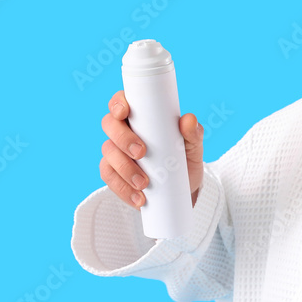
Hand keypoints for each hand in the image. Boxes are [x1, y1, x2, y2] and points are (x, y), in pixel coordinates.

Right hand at [99, 89, 204, 209]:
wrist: (183, 189)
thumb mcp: (193, 147)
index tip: (125, 113)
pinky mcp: (114, 174)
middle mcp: (123, 132)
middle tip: (141, 153)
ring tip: (144, 183)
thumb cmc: (184, 159)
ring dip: (124, 169)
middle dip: (122, 138)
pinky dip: (123, 189)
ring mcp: (116, 153)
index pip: (121, 102)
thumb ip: (193, 133)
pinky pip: (110, 179)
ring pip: (108, 154)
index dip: (117, 103)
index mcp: (139, 117)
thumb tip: (189, 120)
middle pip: (109, 125)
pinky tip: (138, 198)